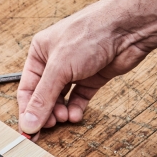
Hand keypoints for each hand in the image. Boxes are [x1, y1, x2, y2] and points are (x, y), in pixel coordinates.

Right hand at [18, 0, 156, 134]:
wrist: (128, 27)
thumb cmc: (91, 33)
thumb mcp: (58, 68)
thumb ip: (42, 99)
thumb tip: (29, 122)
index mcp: (39, 53)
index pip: (27, 89)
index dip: (27, 110)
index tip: (28, 129)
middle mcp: (55, 62)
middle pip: (43, 96)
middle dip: (46, 112)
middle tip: (49, 125)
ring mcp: (74, 70)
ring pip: (61, 99)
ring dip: (61, 111)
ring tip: (64, 118)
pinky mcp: (92, 77)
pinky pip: (79, 98)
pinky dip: (76, 108)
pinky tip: (76, 115)